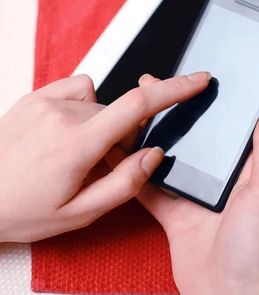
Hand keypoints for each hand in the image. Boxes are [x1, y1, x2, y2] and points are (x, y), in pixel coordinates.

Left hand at [0, 72, 209, 242]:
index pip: (138, 106)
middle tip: (96, 167)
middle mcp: (62, 115)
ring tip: (74, 153)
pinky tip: (66, 131)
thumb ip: (125, 184)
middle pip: (120, 113)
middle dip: (123, 138)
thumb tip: (154, 153)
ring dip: (101, 126)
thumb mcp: (80, 213)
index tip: (198, 80)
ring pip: (100, 105)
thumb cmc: (24, 210)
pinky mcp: (35, 96)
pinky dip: (83, 108)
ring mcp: (45, 102)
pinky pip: (79, 90)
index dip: (175, 89)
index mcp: (77, 145)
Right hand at [138, 76, 258, 294]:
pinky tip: (121, 156)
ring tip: (133, 115)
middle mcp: (223, 185)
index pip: (230, 130)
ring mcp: (196, 201)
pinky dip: (136, 175)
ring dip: (152, 139)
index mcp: (250, 175)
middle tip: (153, 90)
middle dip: (174, 116)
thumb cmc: (256, 252)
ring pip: (169, 162)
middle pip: (195, 142)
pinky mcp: (175, 218)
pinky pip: (151, 191)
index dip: (212, 105)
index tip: (194, 82)